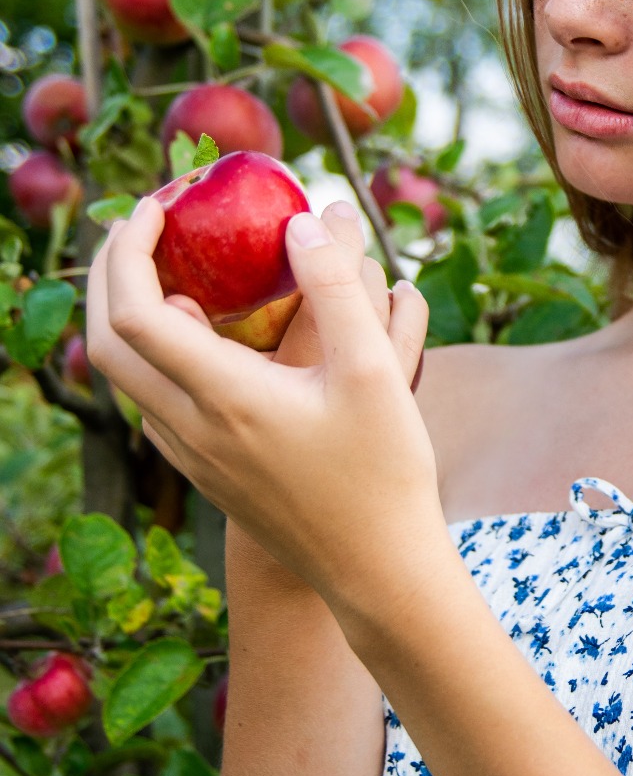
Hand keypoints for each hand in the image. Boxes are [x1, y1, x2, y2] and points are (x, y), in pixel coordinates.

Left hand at [87, 195, 449, 621]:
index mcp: (224, 399)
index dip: (133, 248)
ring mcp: (192, 458)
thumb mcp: (376, 371)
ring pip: (125, 377)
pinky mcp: (206, 474)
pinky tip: (203, 336)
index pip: (135, 312)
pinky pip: (154, 402)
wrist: (379, 572)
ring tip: (175, 268)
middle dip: (111, 272)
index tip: (165, 203)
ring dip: (129, 313)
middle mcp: (190, 429)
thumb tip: (301, 222)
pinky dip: (157, 353)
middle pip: (106, 342)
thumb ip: (337, 289)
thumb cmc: (384, 474)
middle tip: (150, 223)